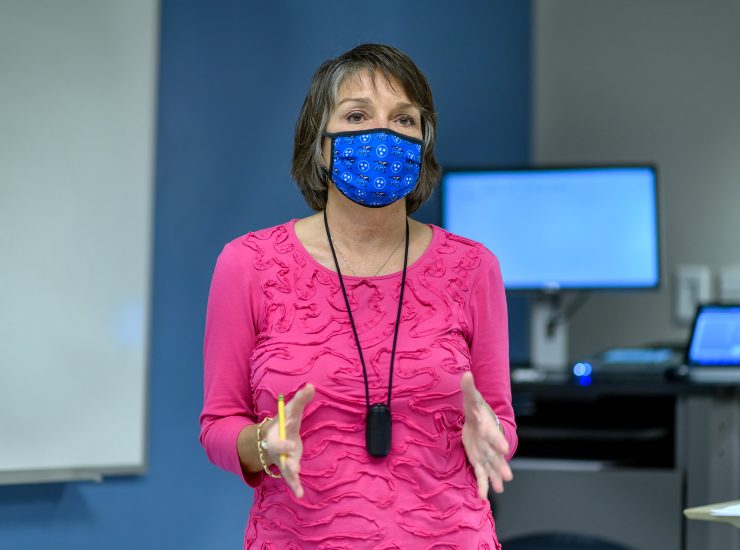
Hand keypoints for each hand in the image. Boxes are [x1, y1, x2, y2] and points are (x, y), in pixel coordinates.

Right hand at [262, 383, 314, 497]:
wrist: (272, 439)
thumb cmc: (284, 422)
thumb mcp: (292, 411)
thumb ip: (301, 400)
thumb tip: (311, 385)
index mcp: (277, 433)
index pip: (280, 433)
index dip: (285, 433)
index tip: (291, 431)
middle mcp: (278, 448)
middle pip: (280, 452)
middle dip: (284, 453)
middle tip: (291, 454)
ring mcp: (282, 459)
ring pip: (285, 467)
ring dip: (290, 471)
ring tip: (296, 476)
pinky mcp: (289, 468)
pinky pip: (291, 479)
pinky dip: (294, 486)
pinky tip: (299, 494)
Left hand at [461, 371, 512, 498]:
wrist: (480, 420)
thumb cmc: (477, 409)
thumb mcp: (472, 398)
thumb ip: (468, 387)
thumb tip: (466, 374)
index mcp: (487, 426)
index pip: (492, 432)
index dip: (496, 439)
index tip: (502, 447)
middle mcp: (489, 442)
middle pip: (496, 454)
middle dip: (501, 464)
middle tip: (507, 476)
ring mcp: (486, 452)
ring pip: (492, 466)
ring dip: (496, 477)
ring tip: (501, 489)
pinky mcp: (479, 460)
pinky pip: (481, 474)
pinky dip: (483, 486)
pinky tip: (483, 497)